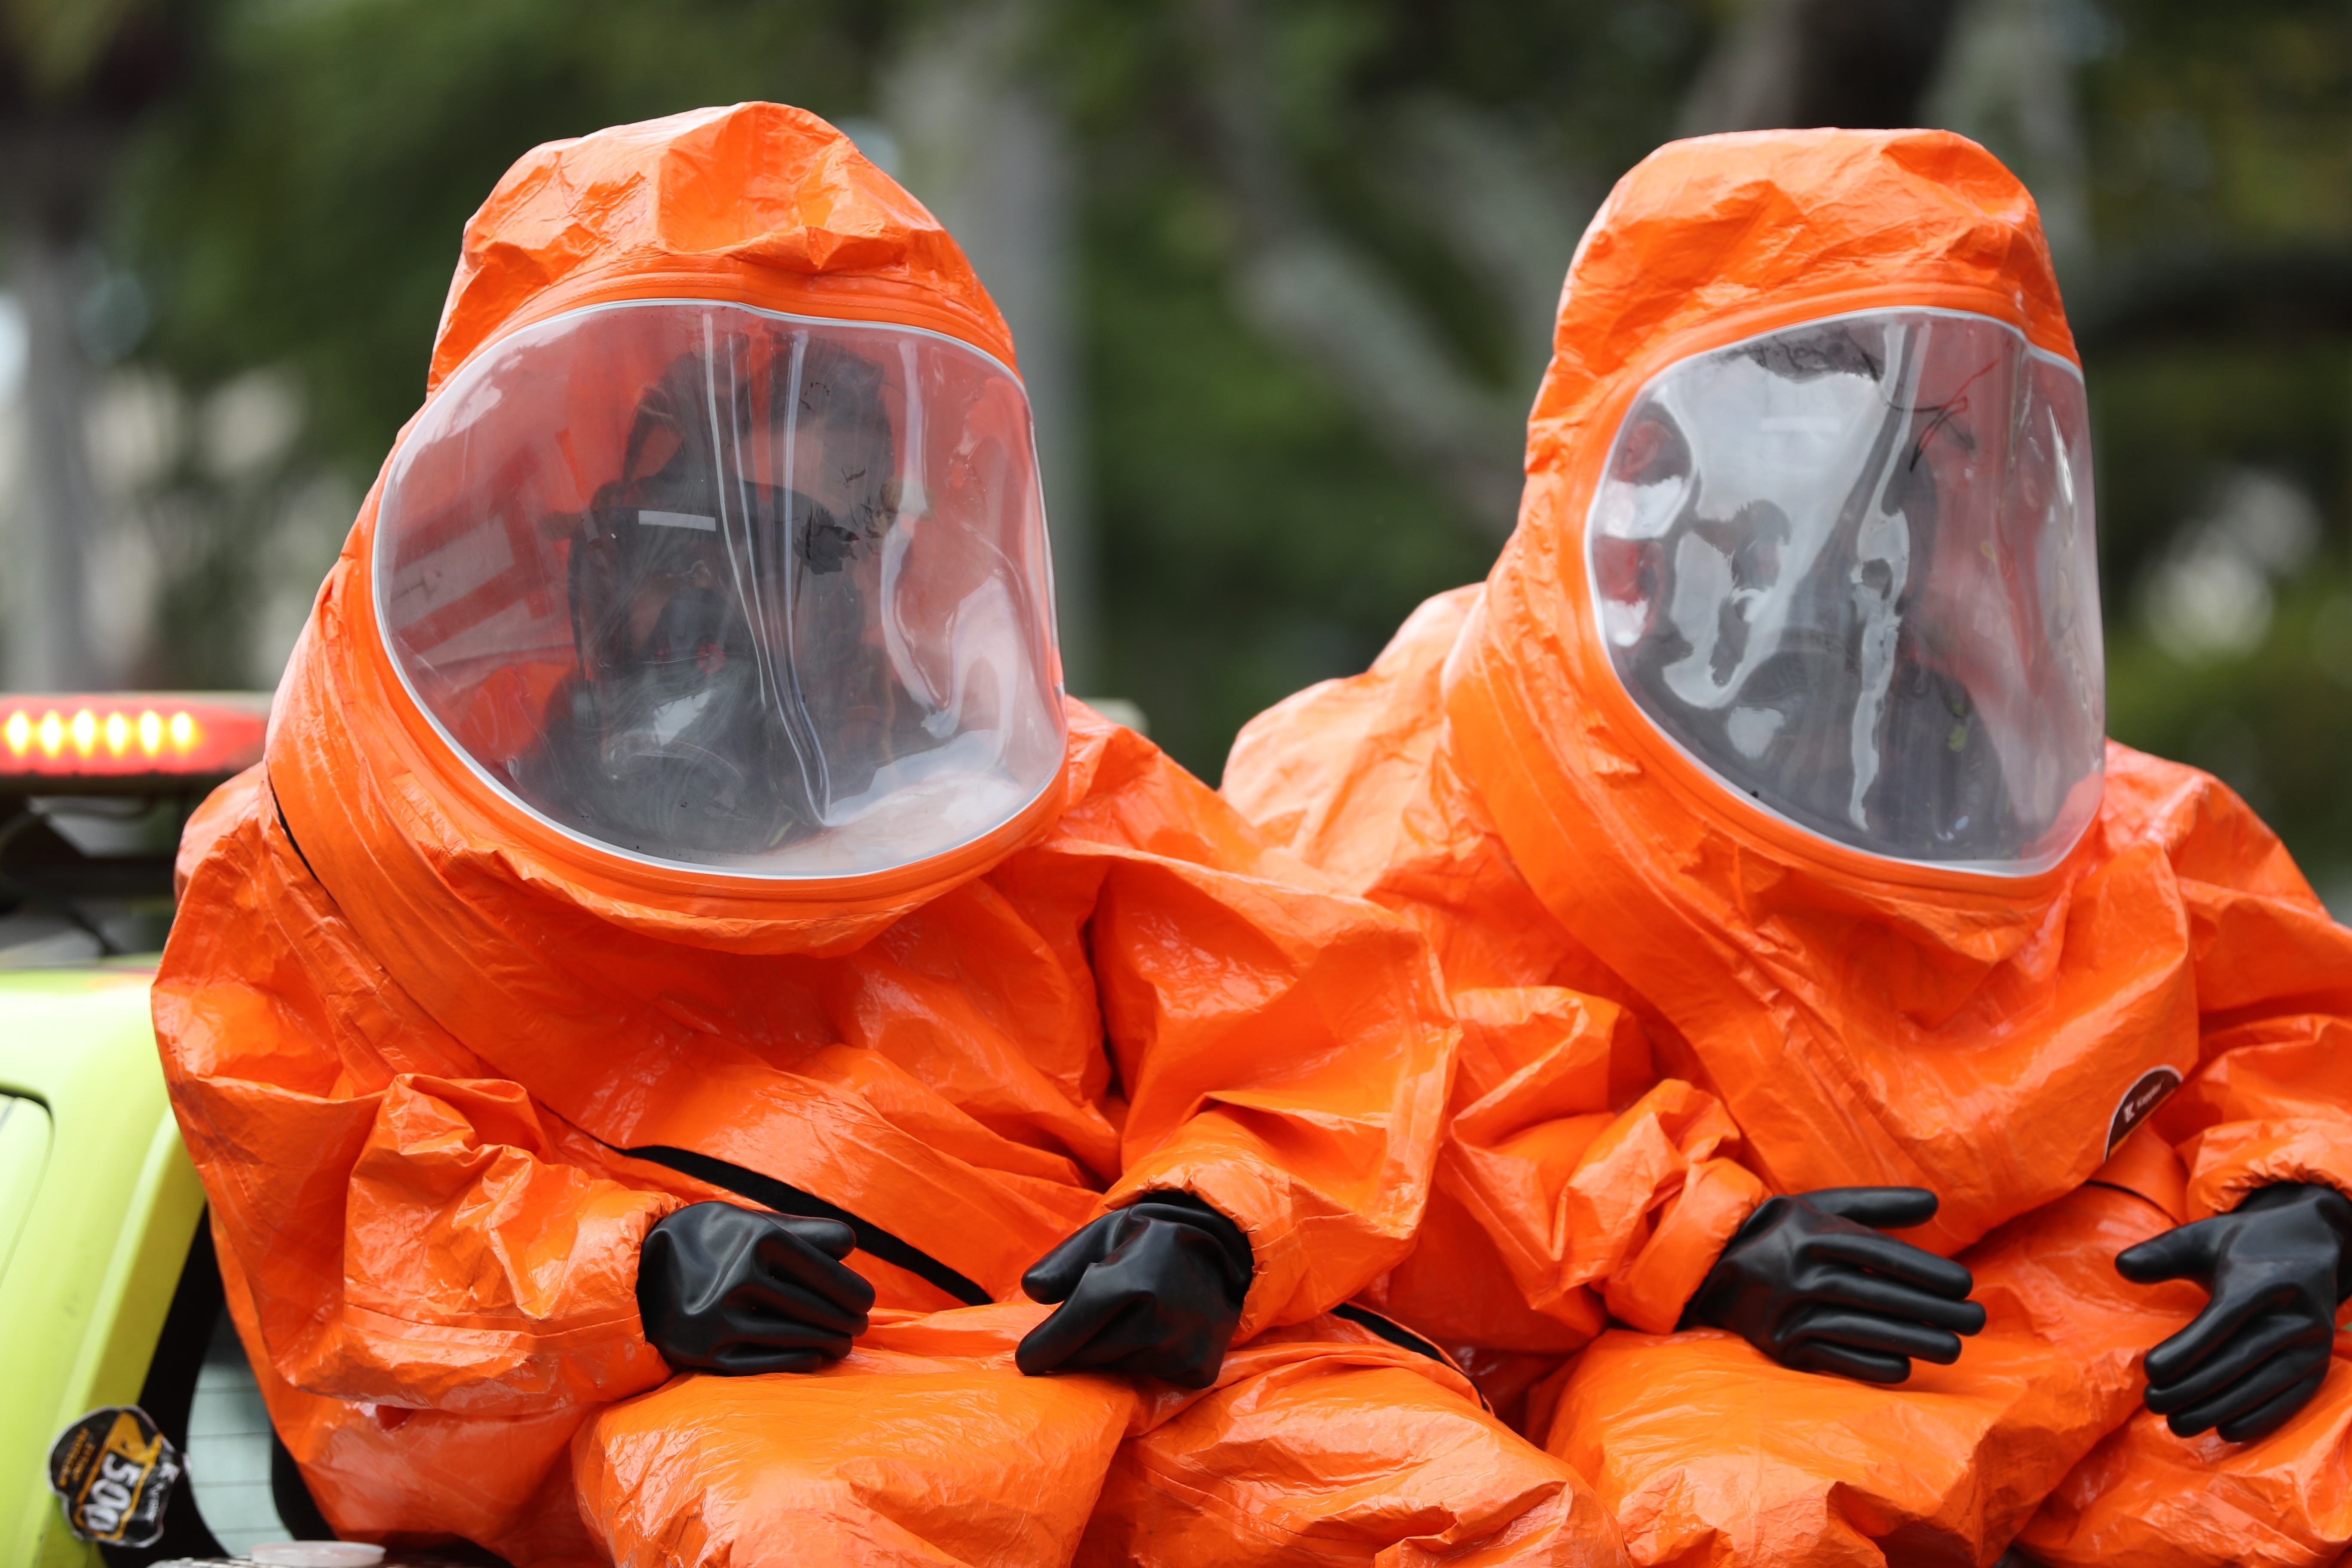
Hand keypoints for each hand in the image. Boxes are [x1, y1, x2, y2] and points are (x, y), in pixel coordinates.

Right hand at [636, 1201, 875, 1374]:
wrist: (636, 1270)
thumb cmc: (708, 1240)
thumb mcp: (748, 1222)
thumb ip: (802, 1232)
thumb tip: (852, 1245)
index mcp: (757, 1238)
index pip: (823, 1272)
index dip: (851, 1290)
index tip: (867, 1301)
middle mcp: (739, 1277)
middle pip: (813, 1307)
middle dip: (846, 1319)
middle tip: (861, 1324)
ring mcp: (720, 1318)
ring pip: (794, 1336)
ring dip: (828, 1342)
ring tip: (845, 1341)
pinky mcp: (704, 1352)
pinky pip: (764, 1361)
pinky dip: (797, 1360)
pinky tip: (816, 1357)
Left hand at [1015, 1192, 1251, 1388]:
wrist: (1220, 1249)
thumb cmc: (1148, 1241)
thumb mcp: (1103, 1233)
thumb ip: (1062, 1262)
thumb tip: (1033, 1292)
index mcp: (1133, 1278)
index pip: (1076, 1324)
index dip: (1045, 1346)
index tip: (1026, 1361)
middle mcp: (1160, 1317)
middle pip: (1091, 1354)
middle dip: (1074, 1350)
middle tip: (1074, 1334)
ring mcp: (1184, 1347)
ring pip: (1120, 1369)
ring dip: (1111, 1354)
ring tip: (1125, 1322)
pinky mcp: (1200, 1369)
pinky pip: (1153, 1379)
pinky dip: (1145, 1363)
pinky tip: (1154, 1336)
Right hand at [1681, 1186, 1985, 1382]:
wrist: (1708, 1268)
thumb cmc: (1779, 1232)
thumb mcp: (1818, 1206)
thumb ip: (1876, 1205)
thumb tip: (1935, 1203)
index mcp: (1810, 1232)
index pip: (1879, 1254)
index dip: (1926, 1271)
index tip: (1965, 1284)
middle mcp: (1799, 1272)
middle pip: (1877, 1294)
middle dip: (1933, 1310)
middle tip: (1976, 1319)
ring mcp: (1788, 1312)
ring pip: (1861, 1330)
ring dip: (1913, 1340)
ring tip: (1954, 1347)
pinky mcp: (1781, 1347)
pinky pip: (1835, 1360)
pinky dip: (1872, 1365)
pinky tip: (1906, 1366)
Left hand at [2115, 1182, 2351, 1442]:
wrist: (2311, 1247)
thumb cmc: (2244, 1246)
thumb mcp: (2202, 1237)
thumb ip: (2162, 1254)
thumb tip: (2121, 1266)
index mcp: (2263, 1281)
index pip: (2222, 1321)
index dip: (2187, 1349)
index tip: (2151, 1370)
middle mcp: (2295, 1315)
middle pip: (2239, 1360)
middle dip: (2193, 1387)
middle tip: (2152, 1402)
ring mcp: (2312, 1344)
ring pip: (2262, 1385)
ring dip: (2218, 1409)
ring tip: (2177, 1424)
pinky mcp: (2320, 1365)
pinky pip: (2290, 1399)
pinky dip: (2259, 1419)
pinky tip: (2225, 1431)